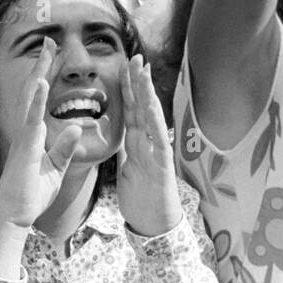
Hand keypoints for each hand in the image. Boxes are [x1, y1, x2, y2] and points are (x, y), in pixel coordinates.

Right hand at [0, 39, 82, 230]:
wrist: (13, 215)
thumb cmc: (31, 194)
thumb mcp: (56, 168)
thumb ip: (64, 148)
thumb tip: (76, 128)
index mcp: (35, 135)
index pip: (42, 100)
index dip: (48, 77)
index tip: (54, 56)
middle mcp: (28, 132)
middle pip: (34, 92)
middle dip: (41, 66)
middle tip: (49, 41)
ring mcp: (25, 138)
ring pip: (31, 99)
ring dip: (39, 74)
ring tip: (45, 52)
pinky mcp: (26, 149)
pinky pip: (32, 121)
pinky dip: (37, 102)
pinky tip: (43, 84)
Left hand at [116, 55, 182, 237]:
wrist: (154, 224)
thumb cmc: (142, 198)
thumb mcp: (127, 170)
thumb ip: (126, 152)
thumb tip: (119, 136)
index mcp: (137, 144)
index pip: (131, 110)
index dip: (127, 89)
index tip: (123, 67)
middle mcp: (149, 143)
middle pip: (142, 108)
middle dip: (138, 83)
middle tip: (135, 57)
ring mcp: (157, 152)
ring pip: (151, 118)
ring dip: (147, 94)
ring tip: (143, 73)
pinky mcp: (162, 165)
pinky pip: (158, 141)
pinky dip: (155, 123)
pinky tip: (152, 107)